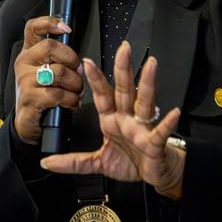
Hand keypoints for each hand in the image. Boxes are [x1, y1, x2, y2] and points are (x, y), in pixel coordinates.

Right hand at [13, 16, 83, 143]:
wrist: (28, 122)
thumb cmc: (42, 94)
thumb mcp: (47, 72)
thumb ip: (59, 59)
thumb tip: (81, 59)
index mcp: (29, 52)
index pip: (33, 28)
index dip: (50, 23)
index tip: (67, 29)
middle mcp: (24, 62)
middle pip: (51, 47)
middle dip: (72, 60)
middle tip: (79, 72)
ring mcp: (25, 80)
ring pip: (58, 72)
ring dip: (75, 84)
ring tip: (76, 92)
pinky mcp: (29, 98)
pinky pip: (58, 94)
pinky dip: (71, 100)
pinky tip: (71, 103)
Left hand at [40, 41, 184, 199]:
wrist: (154, 173)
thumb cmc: (130, 162)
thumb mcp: (96, 163)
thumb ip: (72, 162)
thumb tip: (48, 162)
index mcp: (112, 120)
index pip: (103, 95)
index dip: (95, 79)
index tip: (86, 62)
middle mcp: (128, 119)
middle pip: (124, 90)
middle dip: (123, 69)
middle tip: (123, 48)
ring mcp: (142, 128)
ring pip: (144, 102)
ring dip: (148, 83)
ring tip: (151, 65)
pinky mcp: (155, 142)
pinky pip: (161, 131)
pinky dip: (167, 123)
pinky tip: (174, 113)